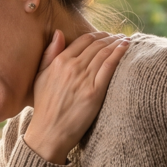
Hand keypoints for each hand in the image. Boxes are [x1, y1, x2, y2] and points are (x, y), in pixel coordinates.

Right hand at [23, 31, 129, 163]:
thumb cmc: (44, 107)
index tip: (105, 35)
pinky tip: (126, 47)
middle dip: (110, 38)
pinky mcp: (94, 92)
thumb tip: (58, 32)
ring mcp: (83, 79)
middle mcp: (71, 67)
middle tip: (119, 37)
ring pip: (105, 53)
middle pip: (96, 45)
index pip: (83, 40)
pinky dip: (119, 54)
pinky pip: (109, 66)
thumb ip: (49, 54)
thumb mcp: (40, 77)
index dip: (97, 35)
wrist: (49, 133)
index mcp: (59, 62)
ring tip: (125, 41)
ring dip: (117, 43)